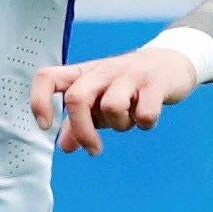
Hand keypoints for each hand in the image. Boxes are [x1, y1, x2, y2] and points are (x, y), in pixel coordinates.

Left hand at [31, 44, 199, 153]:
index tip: (46, 126)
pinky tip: (147, 118)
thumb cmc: (128, 84)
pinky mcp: (156, 84)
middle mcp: (103, 71)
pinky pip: (144, 113)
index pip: (48, 78)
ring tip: (128, 120)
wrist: (173, 61)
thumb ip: (79, 122)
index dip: (39, 101)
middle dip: (83, 131)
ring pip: (111, 106)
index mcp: (83, 73)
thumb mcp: (99, 99)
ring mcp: (130, 75)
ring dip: (119, 125)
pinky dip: (144, 123)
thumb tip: (65, 147)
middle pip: (77, 99)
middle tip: (94, 149)